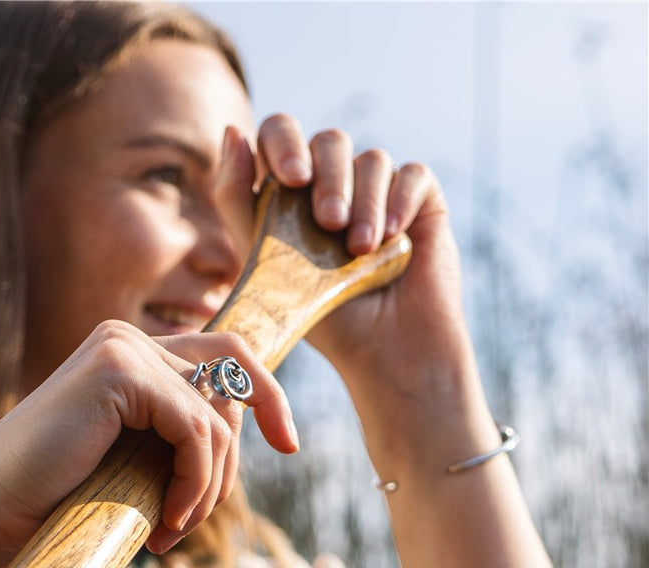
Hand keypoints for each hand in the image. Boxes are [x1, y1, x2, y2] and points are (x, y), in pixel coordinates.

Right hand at [0, 321, 298, 563]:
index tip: (288, 446)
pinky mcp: (118, 371)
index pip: (225, 360)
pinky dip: (194, 483)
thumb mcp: (125, 465)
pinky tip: (165, 524)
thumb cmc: (43, 504)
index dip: (266, 398)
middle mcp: (127, 339)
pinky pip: (196, 428)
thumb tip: (240, 438)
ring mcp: (123, 348)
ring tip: (170, 532)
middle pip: (236, 373)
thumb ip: (170, 441)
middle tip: (203, 514)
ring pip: (218, 416)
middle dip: (246, 444)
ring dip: (208, 487)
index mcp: (126, 354)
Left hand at [218, 117, 479, 412]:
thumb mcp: (263, 262)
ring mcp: (378, 188)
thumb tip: (231, 131)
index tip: (290, 178)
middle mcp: (334, 183)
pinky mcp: (420, 199)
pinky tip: (389, 241)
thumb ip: (237, 202)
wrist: (380, 353)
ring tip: (358, 250)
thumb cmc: (316, 315)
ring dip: (363, 202)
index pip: (280, 135)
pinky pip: (411, 174)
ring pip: (370, 158)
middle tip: (327, 223)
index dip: (283, 141)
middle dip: (327, 178)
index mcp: (291, 192)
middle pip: (328, 141)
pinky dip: (398, 203)